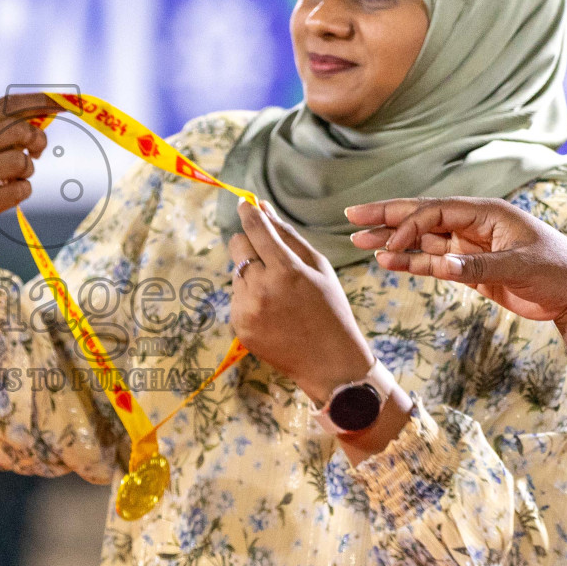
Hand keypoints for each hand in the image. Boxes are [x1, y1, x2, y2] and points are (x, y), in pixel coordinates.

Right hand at [0, 93, 52, 323]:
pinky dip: (23, 191)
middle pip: (18, 129)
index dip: (39, 102)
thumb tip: (48, 110)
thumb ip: (6, 129)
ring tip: (15, 177)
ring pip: (21, 161)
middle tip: (37, 151)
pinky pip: (21, 190)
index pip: (7, 105)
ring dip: (28, 170)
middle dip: (37, 138)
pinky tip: (9, 194)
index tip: (64, 104)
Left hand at [229, 200, 371, 402]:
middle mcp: (261, 289)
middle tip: (267, 255)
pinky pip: (236, 297)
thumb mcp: (318, 267)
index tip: (244, 203)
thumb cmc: (330, 308)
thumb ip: (287, 235)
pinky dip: (249, 297)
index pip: (256, 230)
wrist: (328, 362)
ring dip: (251, 274)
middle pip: (236, 246)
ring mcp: (246, 309)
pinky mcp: (238, 325)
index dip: (248, 212)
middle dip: (248, 243)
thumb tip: (261, 206)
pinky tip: (272, 312)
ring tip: (279, 294)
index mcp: (286, 271)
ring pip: (236, 272)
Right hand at [346, 197, 566, 323]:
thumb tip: (439, 266)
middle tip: (351, 216)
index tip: (387, 247)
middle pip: (422, 216)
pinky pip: (433, 262)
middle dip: (387, 217)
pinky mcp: (471, 268)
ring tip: (358, 241)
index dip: (407, 226)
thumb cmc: (557, 271)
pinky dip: (411, 262)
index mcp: (486, 212)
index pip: (435, 213)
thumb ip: (477, 266)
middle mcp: (474, 224)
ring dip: (393, 241)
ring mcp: (470, 246)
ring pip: (422, 240)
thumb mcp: (519, 267)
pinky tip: (387, 262)